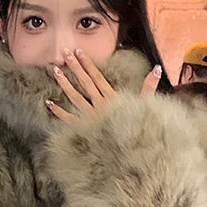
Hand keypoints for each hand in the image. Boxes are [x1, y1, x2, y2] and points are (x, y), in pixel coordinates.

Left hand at [46, 47, 161, 126]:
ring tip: (54, 71)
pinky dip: (59, 112)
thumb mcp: (145, 106)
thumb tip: (158, 69)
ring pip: (75, 98)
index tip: (78, 52)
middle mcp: (100, 106)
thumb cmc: (138, 129)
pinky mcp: (85, 130)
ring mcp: (91, 118)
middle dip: (74, 67)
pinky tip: (49, 103)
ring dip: (64, 85)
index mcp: (113, 99)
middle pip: (85, 83)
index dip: (88, 64)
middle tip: (64, 53)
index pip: (98, 78)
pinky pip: (69, 120)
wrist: (130, 155)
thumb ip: (149, 87)